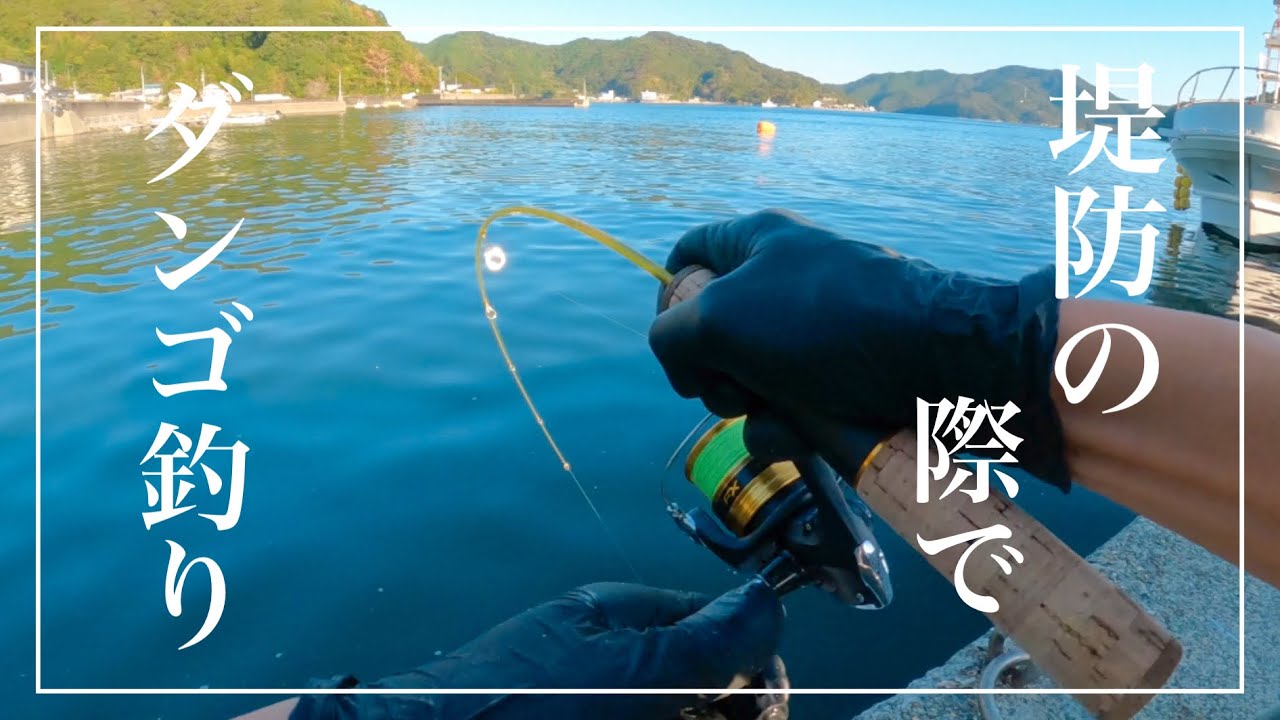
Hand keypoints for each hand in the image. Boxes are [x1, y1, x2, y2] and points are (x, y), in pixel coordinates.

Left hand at [287, 580, 783, 719]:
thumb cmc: (519, 709)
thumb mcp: (629, 670)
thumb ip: (706, 639)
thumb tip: (770, 598)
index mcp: (622, 619)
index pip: (718, 628)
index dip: (755, 667)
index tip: (767, 712)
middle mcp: (613, 663)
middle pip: (705, 684)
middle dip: (733, 709)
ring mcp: (600, 703)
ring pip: (678, 709)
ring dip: (703, 718)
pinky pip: (643, 716)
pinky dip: (670, 719)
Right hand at [649, 209, 1068, 489]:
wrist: (940, 365)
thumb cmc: (825, 323)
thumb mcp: (721, 317)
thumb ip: (671, 335)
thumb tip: (685, 366)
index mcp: (757, 242)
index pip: (688, 256)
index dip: (669, 297)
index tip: (674, 338)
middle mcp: (782, 287)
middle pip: (709, 337)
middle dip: (711, 371)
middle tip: (731, 381)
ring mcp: (812, 342)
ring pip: (743, 388)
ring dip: (749, 411)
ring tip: (781, 408)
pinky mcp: (837, 390)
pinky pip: (784, 418)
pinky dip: (787, 432)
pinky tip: (809, 432)